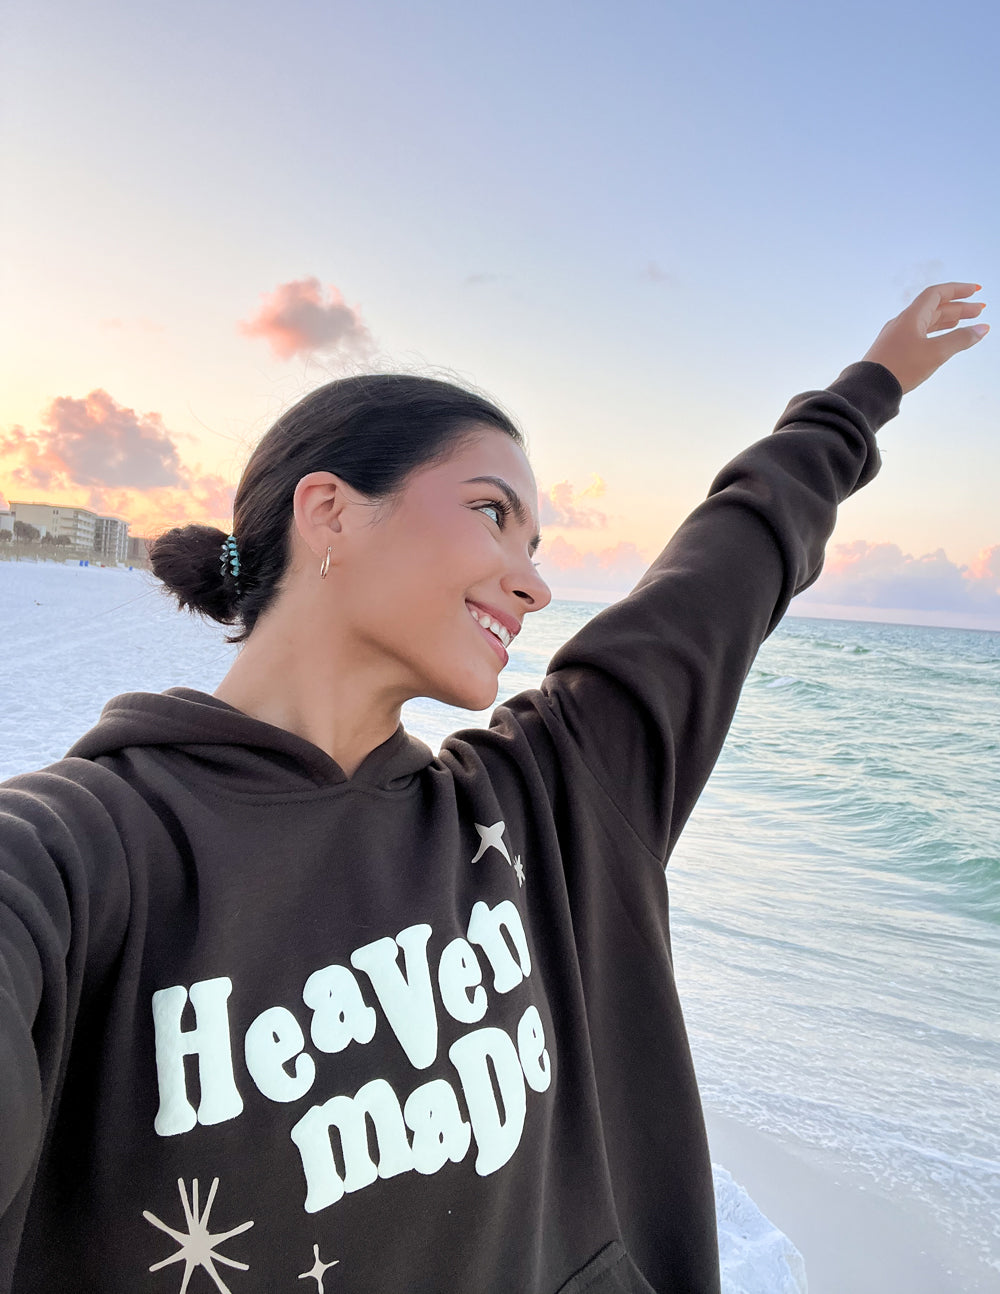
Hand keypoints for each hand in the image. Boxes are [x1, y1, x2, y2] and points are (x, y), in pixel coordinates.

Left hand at [863, 283, 987, 393]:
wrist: (869, 389)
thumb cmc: (899, 368)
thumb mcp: (935, 353)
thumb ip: (960, 339)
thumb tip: (982, 329)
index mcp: (911, 317)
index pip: (937, 293)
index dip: (958, 290)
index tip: (975, 290)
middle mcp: (902, 323)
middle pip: (934, 308)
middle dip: (958, 307)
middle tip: (979, 310)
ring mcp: (896, 337)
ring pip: (926, 322)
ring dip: (947, 320)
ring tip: (966, 322)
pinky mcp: (894, 351)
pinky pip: (918, 335)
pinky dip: (935, 334)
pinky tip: (942, 341)